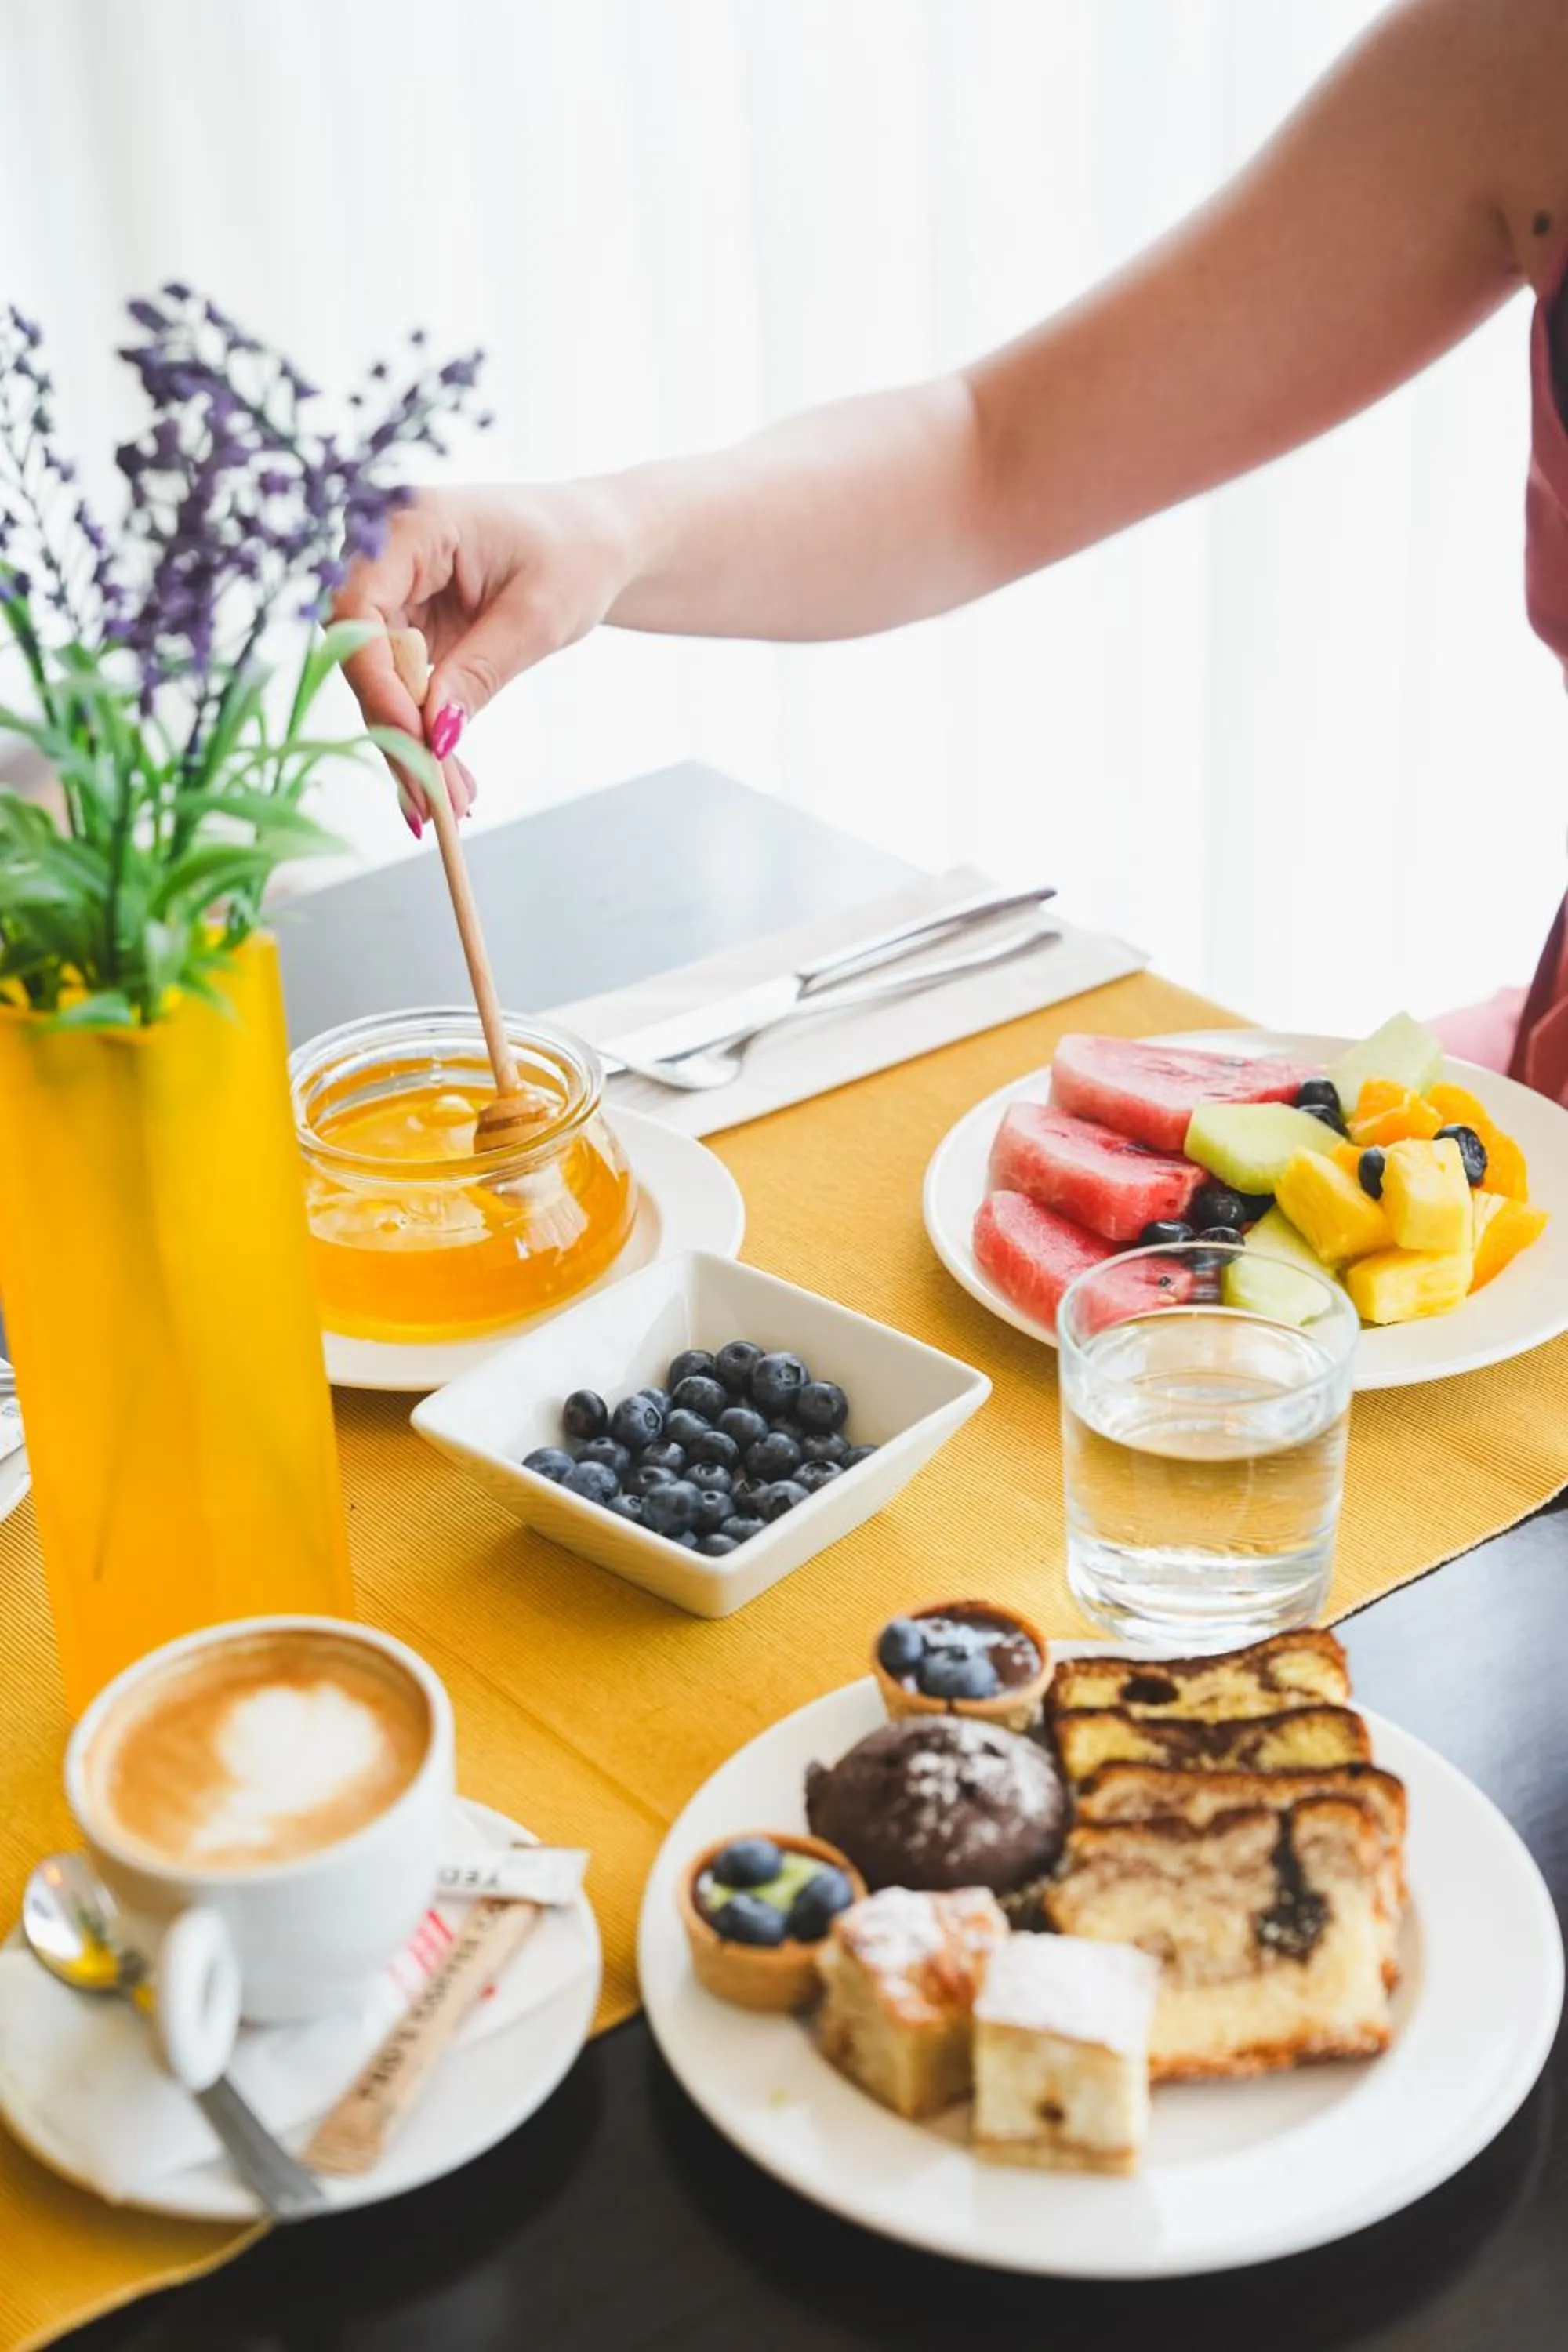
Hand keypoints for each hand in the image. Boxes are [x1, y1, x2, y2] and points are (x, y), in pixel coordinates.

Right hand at [334, 481, 634, 827]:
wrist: (596, 540)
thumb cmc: (576, 554)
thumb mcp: (539, 615)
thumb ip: (481, 670)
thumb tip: (435, 735)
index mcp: (412, 526)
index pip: (358, 610)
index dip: (377, 682)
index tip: (416, 743)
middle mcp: (387, 557)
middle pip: (363, 657)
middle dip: (399, 734)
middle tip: (436, 804)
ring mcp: (394, 595)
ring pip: (381, 686)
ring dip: (413, 749)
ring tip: (454, 805)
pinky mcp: (409, 630)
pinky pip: (404, 692)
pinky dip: (427, 737)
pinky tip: (451, 784)